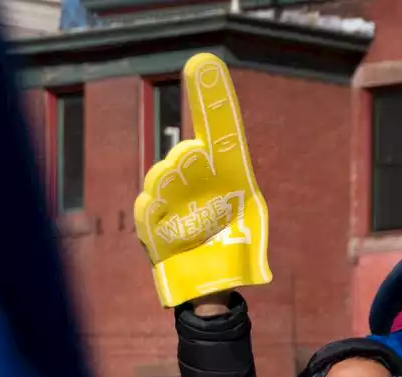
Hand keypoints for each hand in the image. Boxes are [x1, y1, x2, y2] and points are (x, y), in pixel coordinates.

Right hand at [134, 53, 270, 308]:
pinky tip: (187, 237)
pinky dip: (174, 224)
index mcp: (218, 174)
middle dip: (191, 168)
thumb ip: (244, 196)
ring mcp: (165, 201)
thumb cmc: (235, 252)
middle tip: (204, 183)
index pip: (216, 129)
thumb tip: (233, 174)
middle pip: (181, 158)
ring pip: (162, 182)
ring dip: (185, 203)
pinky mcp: (150, 225)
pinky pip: (151, 211)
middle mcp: (188, 182)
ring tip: (205, 223)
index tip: (201, 64)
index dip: (210, 99)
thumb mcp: (250, 221)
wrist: (213, 288)